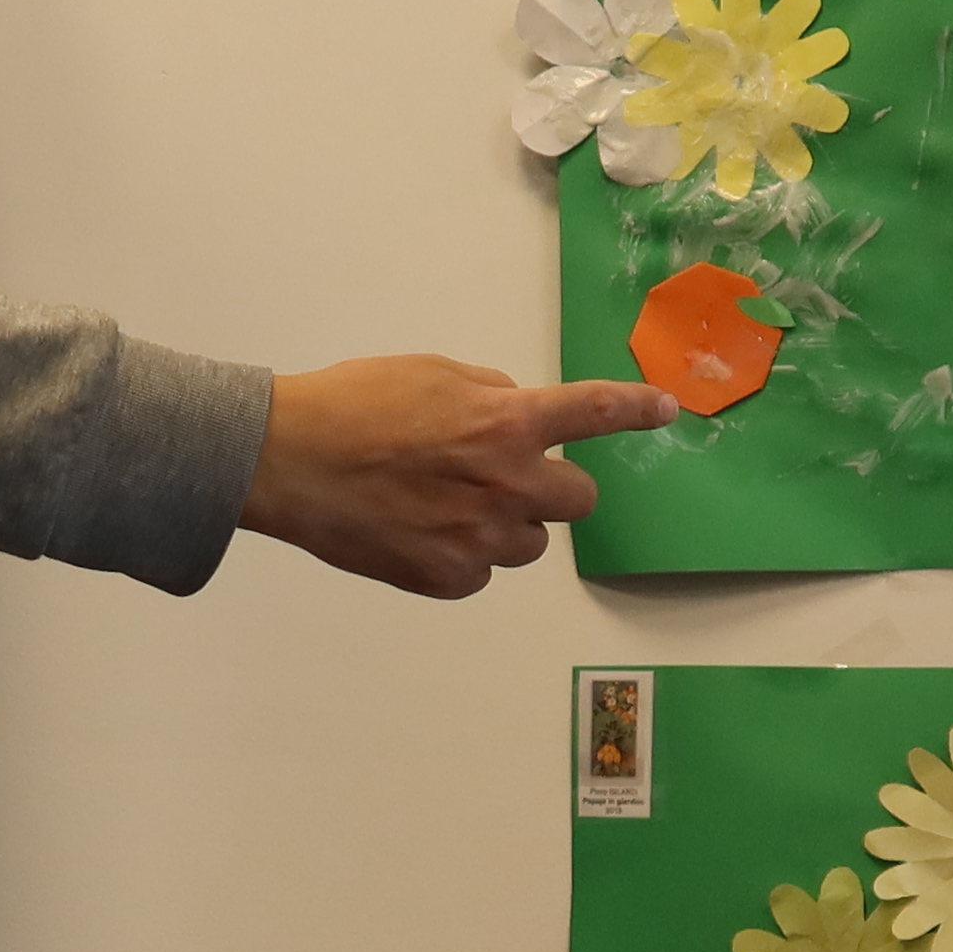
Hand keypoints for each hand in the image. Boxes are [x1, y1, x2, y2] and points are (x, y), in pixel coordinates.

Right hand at [240, 358, 676, 596]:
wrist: (287, 460)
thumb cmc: (352, 404)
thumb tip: (515, 410)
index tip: (665, 410)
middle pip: (579, 501)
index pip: (593, 414)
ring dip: (506, 524)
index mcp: (507, 423)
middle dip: (554, 488)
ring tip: (445, 504)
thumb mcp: (432, 373)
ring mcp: (480, 538)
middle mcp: (507, 484)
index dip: (635, 410)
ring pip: (529, 543)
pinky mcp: (447, 578)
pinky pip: (480, 572)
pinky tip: (418, 531)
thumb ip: (489, 394)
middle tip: (508, 476)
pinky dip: (461, 556)